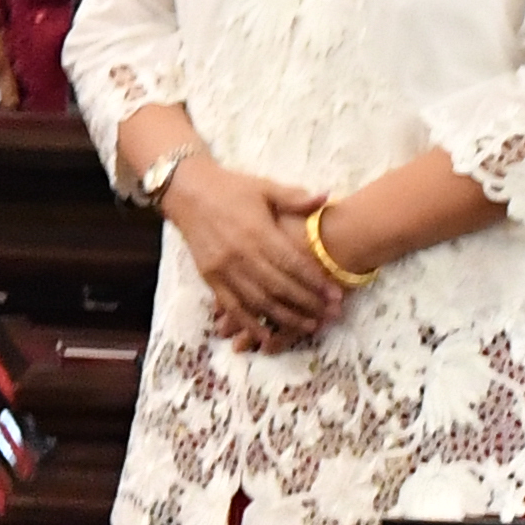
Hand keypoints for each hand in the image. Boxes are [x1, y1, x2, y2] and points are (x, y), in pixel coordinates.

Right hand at [164, 156, 342, 348]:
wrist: (188, 192)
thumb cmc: (230, 188)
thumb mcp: (264, 187)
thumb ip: (294, 197)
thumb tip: (326, 197)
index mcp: (258, 231)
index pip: (293, 263)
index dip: (316, 282)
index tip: (336, 295)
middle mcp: (241, 254)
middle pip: (280, 287)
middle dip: (307, 304)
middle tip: (330, 315)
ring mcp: (224, 269)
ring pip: (259, 301)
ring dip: (285, 317)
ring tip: (309, 327)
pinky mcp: (210, 278)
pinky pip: (233, 306)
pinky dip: (250, 324)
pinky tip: (267, 337)